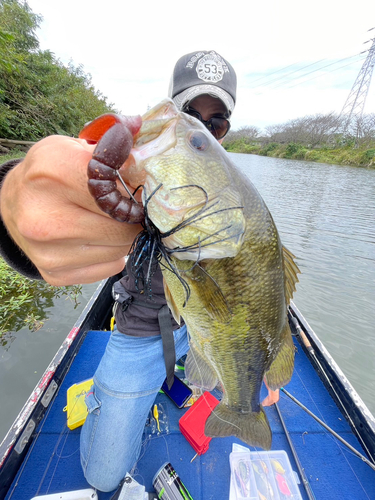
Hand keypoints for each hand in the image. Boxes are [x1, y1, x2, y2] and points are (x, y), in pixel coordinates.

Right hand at [0, 135, 141, 285]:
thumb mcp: (72, 147)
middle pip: (123, 226)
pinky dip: (113, 254)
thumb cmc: (48, 174)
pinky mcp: (55, 273)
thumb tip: (139, 126)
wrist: (13, 204)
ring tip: (110, 221)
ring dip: (124, 236)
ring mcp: (49, 251)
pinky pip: (108, 267)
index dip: (136, 191)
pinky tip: (100, 239)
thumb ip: (110, 141)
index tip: (138, 189)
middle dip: (134, 217)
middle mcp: (45, 217)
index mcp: (51, 172)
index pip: (119, 190)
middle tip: (129, 208)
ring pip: (119, 249)